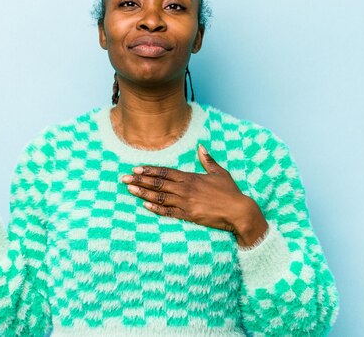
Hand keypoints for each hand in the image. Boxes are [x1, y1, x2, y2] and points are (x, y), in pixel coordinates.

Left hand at [122, 144, 267, 245]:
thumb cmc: (230, 192)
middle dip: (140, 180)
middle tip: (124, 179)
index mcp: (191, 178)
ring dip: (143, 194)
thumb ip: (207, 160)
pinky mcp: (188, 216)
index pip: (165, 172)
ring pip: (160, 197)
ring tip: (129, 190)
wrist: (238, 211)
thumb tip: (201, 147)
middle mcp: (185, 189)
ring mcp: (186, 203)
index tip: (136, 168)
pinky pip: (169, 212)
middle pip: (158, 184)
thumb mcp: (219, 173)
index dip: (150, 170)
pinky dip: (156, 209)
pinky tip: (145, 206)